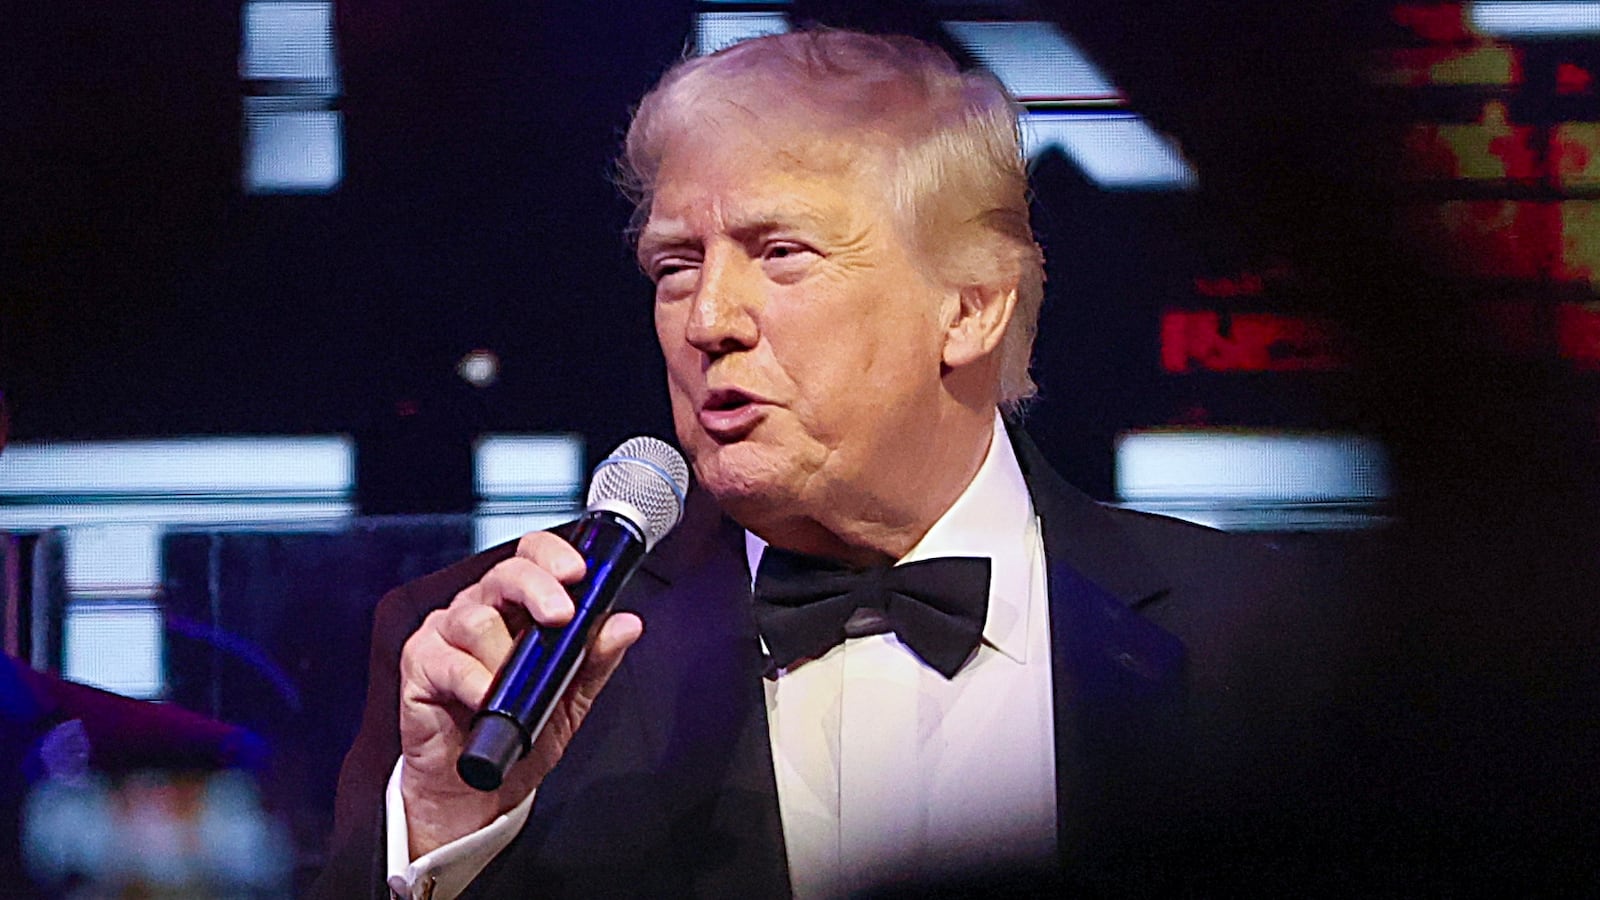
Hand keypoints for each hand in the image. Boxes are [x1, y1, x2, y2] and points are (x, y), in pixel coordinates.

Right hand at [396, 531, 642, 858]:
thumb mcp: (571, 697)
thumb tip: (626, 625)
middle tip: (560, 616)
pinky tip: (486, 701)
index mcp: (516, 607)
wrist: (476, 789)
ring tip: (513, 691)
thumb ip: (595, 658)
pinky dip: (475, 681)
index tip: (578, 573)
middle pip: (505, 574)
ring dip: (505, 656)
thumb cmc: (518, 736)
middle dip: (538, 589)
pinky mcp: (421, 664)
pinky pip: (450, 661)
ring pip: (477, 619)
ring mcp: (446, 634)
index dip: (553, 556)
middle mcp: (480, 610)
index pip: (531, 558)